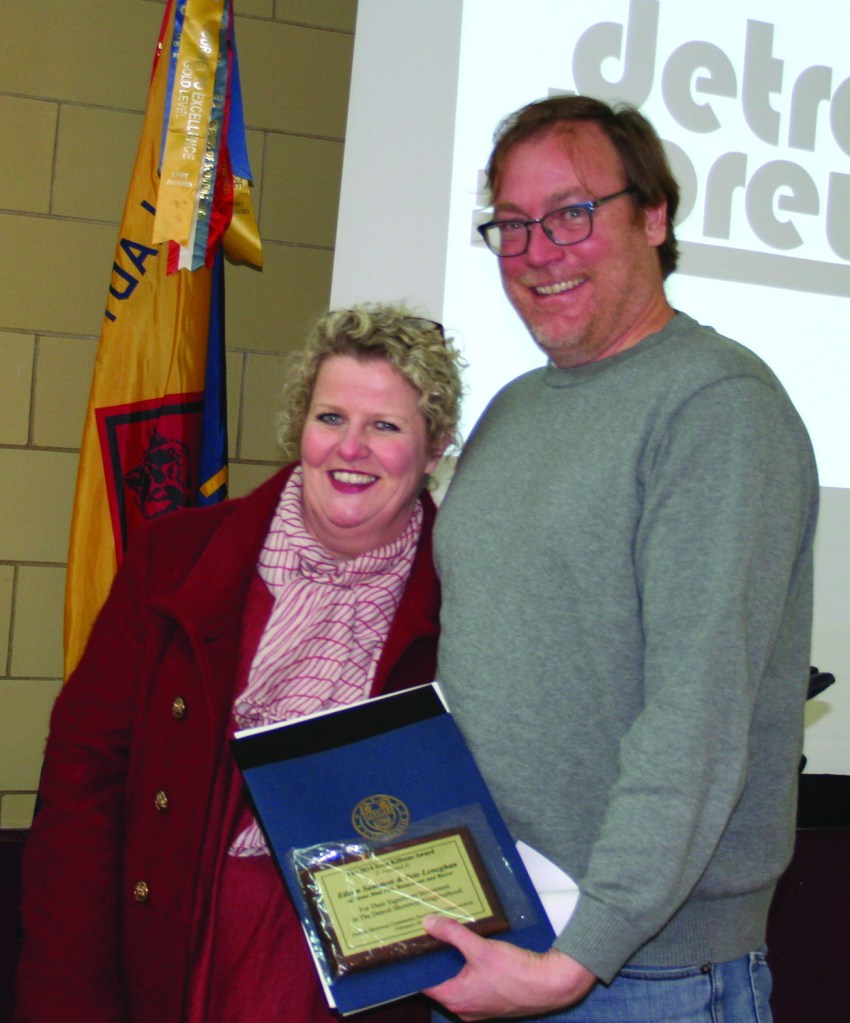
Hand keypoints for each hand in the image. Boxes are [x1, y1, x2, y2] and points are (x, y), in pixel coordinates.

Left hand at [421, 914, 596, 1019]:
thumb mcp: (479, 948)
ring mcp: (478, 1007)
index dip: (417, 963)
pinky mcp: (491, 1001)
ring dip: (454, 963)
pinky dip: (468, 968)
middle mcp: (464, 1008)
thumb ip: (452, 934)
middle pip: (440, 981)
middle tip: (430, 935)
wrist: (549, 984)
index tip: (412, 944)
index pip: (424, 982)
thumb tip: (428, 923)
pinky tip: (472, 949)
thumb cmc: (514, 971)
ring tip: (449, 938)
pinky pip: (472, 984)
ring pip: (457, 981)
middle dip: (436, 959)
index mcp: (455, 999)